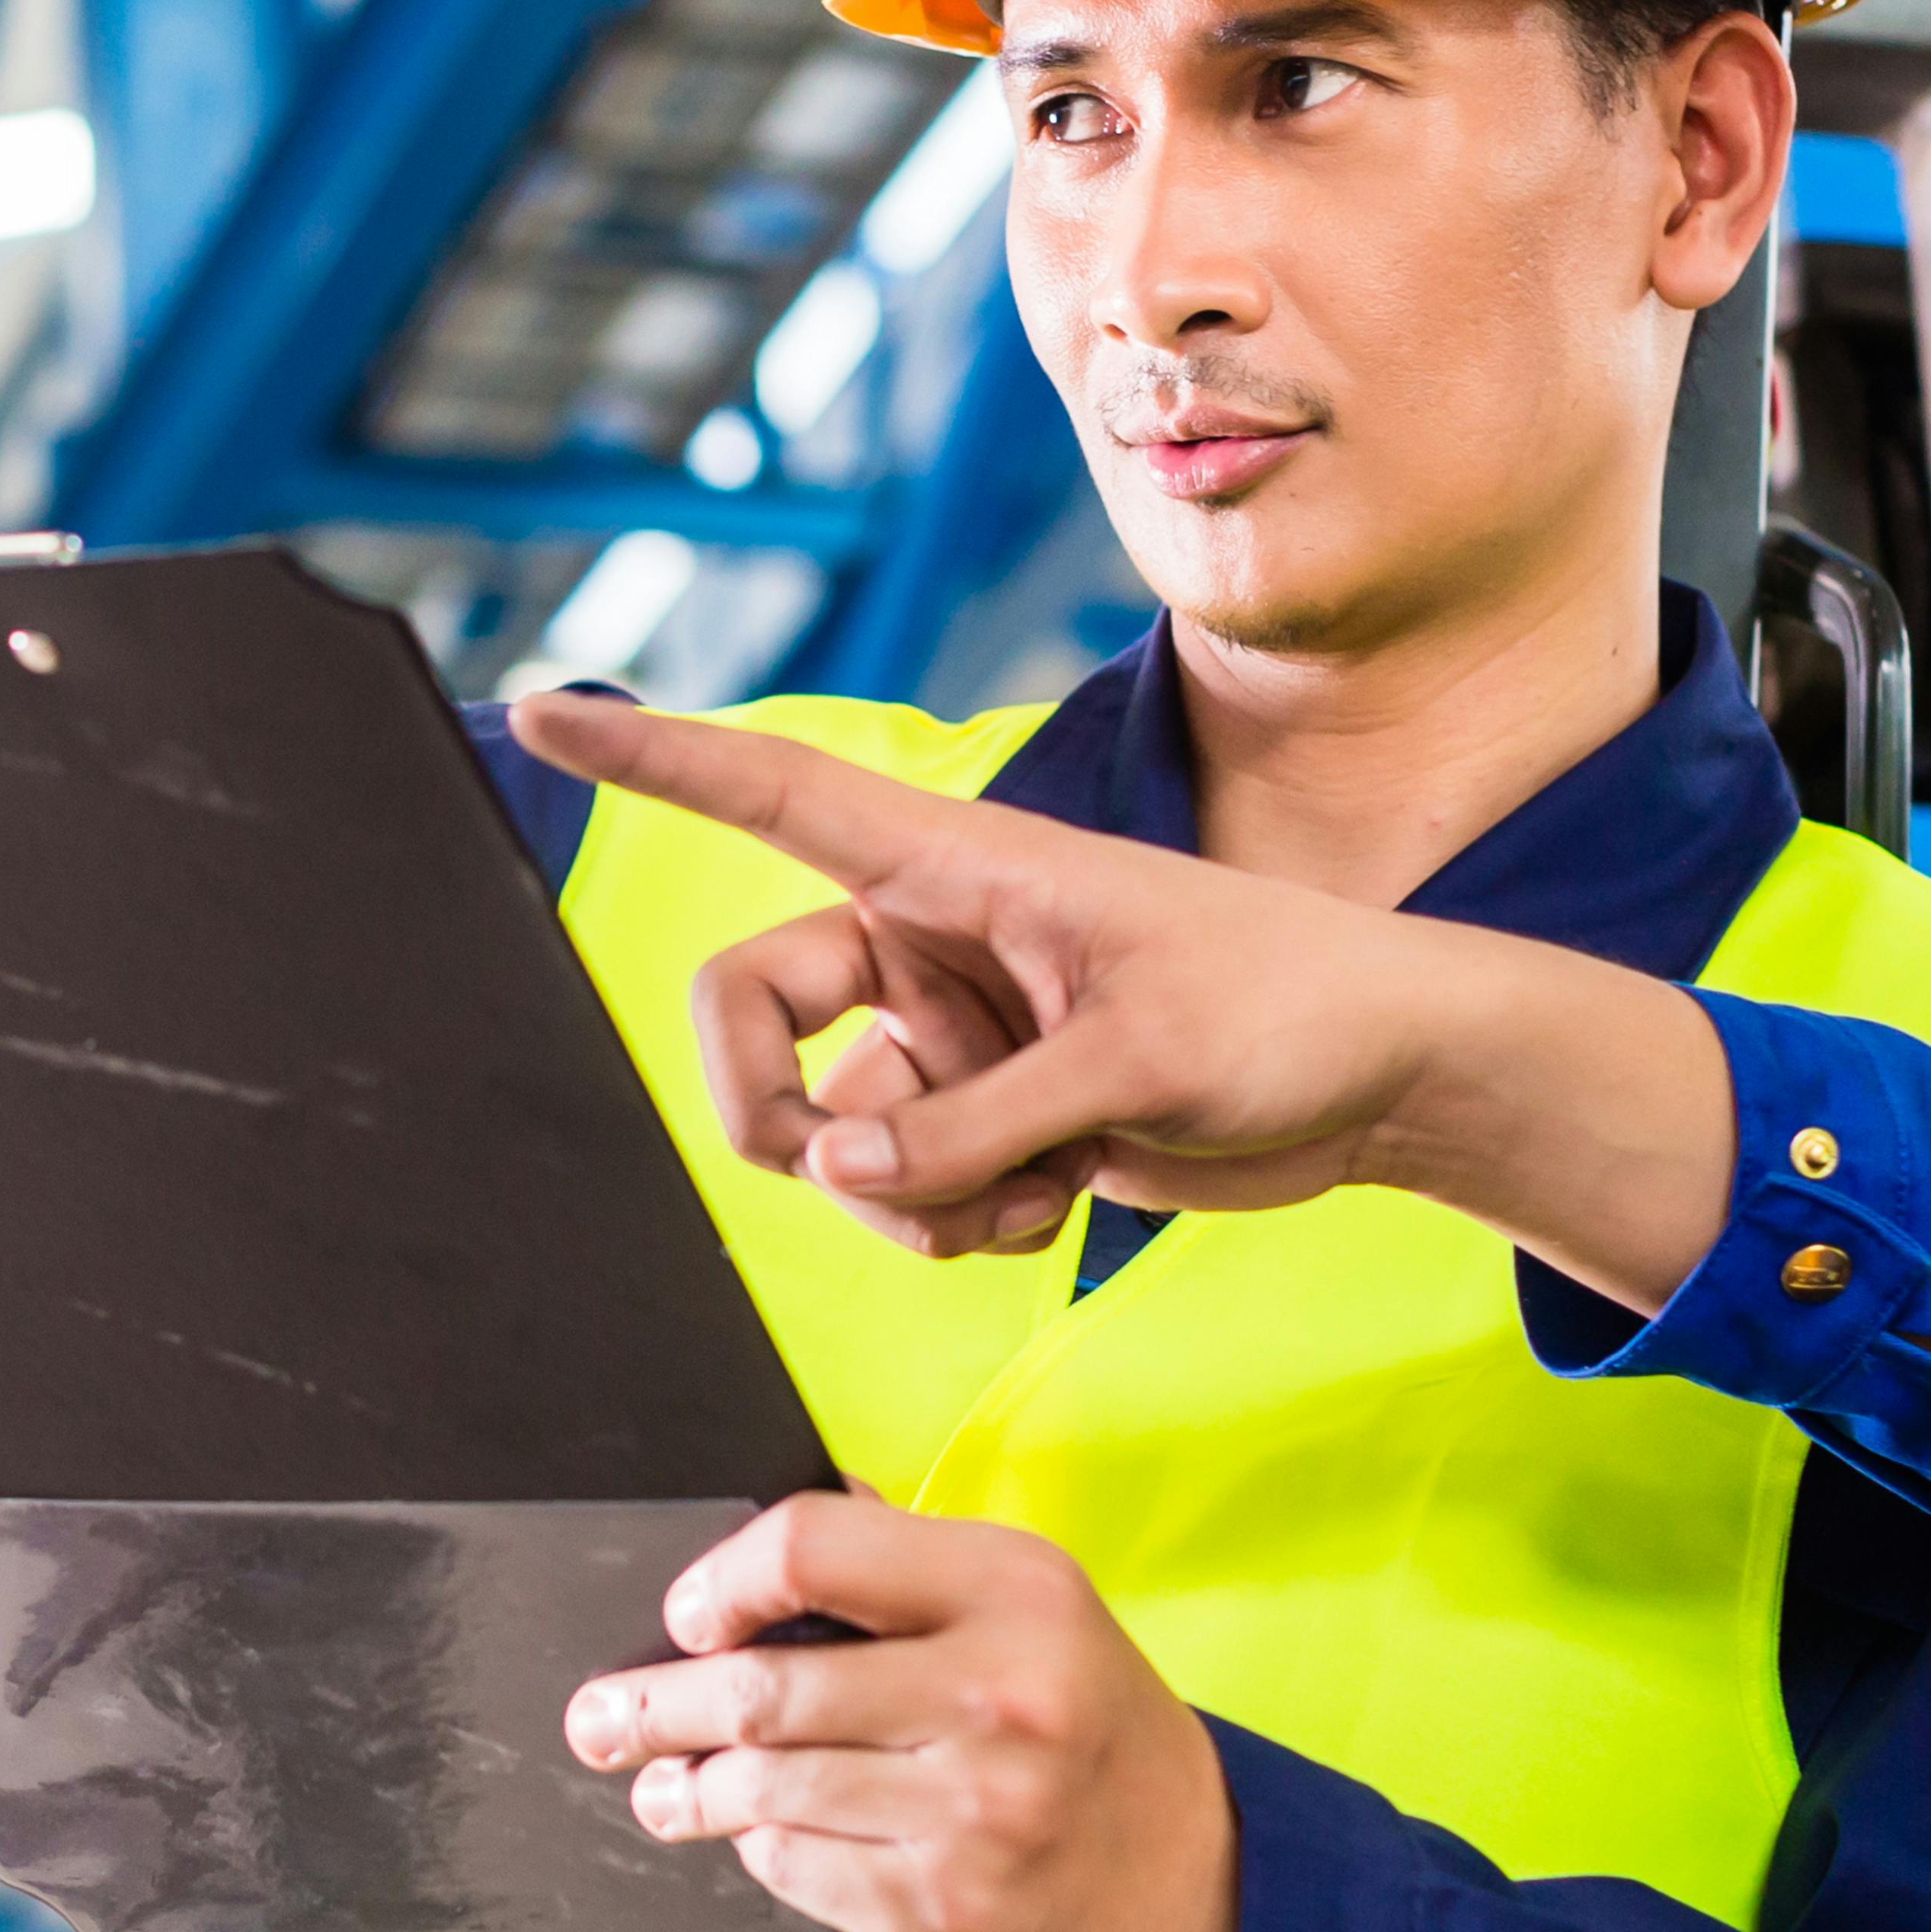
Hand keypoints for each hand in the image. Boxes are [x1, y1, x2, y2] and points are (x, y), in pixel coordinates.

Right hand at [506, 688, 1736, 1283]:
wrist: (1390, 1081)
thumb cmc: (1289, 1008)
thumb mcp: (1134, 1063)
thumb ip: (969, 1123)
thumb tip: (831, 1168)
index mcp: (958, 866)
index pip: (773, 795)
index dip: (651, 756)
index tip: (540, 710)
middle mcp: (931, 942)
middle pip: (754, 1014)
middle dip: (778, 1117)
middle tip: (847, 1177)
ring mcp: (954, 1034)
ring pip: (832, 1135)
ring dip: (910, 1196)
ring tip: (1035, 1196)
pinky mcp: (986, 1116)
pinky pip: (901, 1190)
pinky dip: (963, 1220)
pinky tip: (1062, 1203)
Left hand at [562, 1492, 1235, 1931]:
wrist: (1199, 1901)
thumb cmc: (1095, 1737)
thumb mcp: (1041, 1616)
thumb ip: (910, 1569)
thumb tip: (775, 1539)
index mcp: (1017, 1590)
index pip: (815, 1547)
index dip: (725, 1579)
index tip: (686, 1614)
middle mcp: (998, 1695)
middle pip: (763, 1686)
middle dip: (657, 1704)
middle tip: (602, 1715)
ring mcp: (971, 1814)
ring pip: (763, 1788)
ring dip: (687, 1788)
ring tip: (658, 1786)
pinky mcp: (943, 1913)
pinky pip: (797, 1869)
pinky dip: (761, 1851)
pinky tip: (754, 1839)